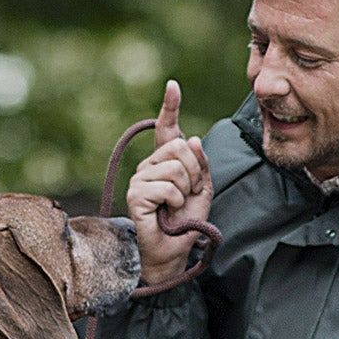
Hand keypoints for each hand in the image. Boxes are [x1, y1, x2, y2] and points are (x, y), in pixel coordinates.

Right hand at [126, 80, 213, 286]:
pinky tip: (167, 212)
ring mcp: (139, 179)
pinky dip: (176, 201)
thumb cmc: (185, 222)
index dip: (170, 107)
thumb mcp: (202, 189)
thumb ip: (200, 163)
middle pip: (180, 146)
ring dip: (186, 189)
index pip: (166, 129)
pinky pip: (167, 186)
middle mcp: (149, 166)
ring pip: (176, 167)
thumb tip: (189, 139)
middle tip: (188, 194)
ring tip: (176, 206)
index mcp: (165, 161)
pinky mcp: (135, 194)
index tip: (173, 86)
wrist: (171, 252)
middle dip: (195, 172)